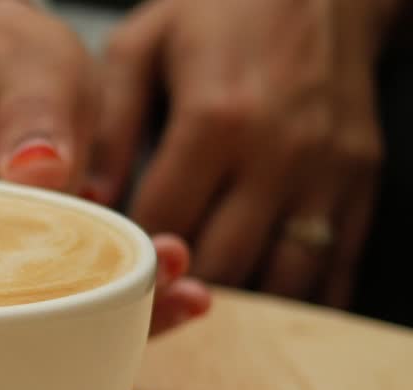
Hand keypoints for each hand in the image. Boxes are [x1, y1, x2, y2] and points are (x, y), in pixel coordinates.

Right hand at [0, 0, 209, 335]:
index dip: (0, 271)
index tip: (76, 269)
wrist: (8, 75)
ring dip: (106, 310)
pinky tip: (177, 298)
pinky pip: (59, 303)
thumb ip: (32, 105)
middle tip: (153, 284)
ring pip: (25, 311)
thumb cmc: (3, 59)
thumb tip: (40, 171)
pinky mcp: (16, 279)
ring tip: (181, 293)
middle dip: (67, 303)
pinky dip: (117, 304)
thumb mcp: (21, 55)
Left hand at [92, 0, 400, 306]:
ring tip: (195, 300)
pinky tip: (256, 304)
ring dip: (235, 302)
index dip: (128, 253)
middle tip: (146, 297)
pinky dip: (294, 298)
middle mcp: (278, 153)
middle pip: (220, 262)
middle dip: (179, 286)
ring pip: (279, 279)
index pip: (162, 222)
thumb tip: (84, 202)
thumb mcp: (143, 47)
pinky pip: (331, 268)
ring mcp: (327, 173)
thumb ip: (110, 126)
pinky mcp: (362, 183)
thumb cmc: (220, 12)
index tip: (105, 265)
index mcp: (215, 119)